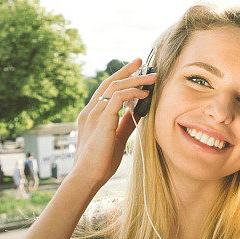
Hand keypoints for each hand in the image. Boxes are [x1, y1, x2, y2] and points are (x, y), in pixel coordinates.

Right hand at [70, 58, 156, 190]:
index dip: (120, 77)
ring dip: (135, 79)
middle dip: (126, 70)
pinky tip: (144, 93)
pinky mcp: (101, 120)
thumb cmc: (100, 161)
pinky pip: (117, 98)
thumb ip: (126, 123)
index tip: (134, 68)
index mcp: (91, 115)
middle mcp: (90, 111)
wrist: (87, 177)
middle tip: (141, 61)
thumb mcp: (117, 137)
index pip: (106, 89)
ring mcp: (94, 114)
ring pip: (115, 87)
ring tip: (151, 77)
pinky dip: (132, 92)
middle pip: (109, 82)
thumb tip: (139, 113)